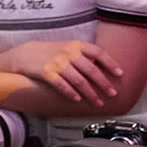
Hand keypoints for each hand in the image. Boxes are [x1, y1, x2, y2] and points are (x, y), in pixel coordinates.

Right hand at [1, 39, 124, 105]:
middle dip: (103, 83)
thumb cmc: (52, 52)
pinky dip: (71, 93)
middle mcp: (69, 52)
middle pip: (91, 69)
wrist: (27, 53)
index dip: (111, 63)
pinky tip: (78, 100)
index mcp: (78, 45)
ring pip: (78, 80)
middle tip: (112, 93)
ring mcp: (57, 62)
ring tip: (98, 102)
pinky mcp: (46, 72)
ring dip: (90, 92)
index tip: (120, 74)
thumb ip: (85, 56)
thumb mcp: (70, 48)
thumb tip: (103, 66)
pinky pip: (61, 84)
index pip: (99, 53)